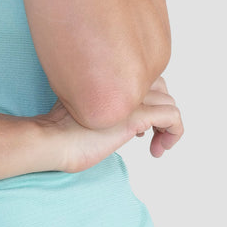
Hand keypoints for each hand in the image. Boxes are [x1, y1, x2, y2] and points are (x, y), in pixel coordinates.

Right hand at [37, 77, 183, 173]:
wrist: (52, 139)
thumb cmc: (64, 131)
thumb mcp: (90, 110)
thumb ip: (109, 104)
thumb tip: (130, 121)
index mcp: (111, 76)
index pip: (145, 78)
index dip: (146, 100)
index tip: (137, 128)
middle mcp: (124, 81)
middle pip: (161, 88)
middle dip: (160, 111)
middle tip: (150, 136)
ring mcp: (131, 97)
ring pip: (169, 102)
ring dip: (168, 127)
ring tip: (155, 145)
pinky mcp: (137, 115)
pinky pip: (172, 117)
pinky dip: (174, 134)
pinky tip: (158, 150)